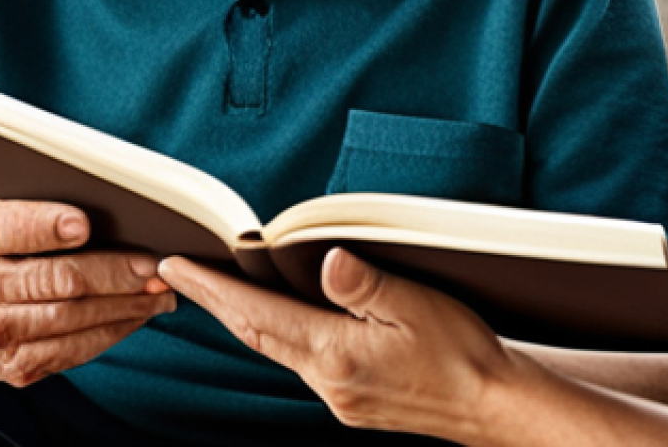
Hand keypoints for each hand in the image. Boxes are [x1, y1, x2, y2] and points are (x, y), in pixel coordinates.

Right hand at [0, 200, 175, 406]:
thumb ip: (33, 208)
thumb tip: (105, 209)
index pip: (11, 229)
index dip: (48, 225)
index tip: (84, 222)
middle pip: (57, 280)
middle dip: (115, 272)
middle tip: (157, 263)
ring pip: (73, 320)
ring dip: (126, 306)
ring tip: (162, 290)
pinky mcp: (11, 368)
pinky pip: (73, 351)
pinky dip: (113, 331)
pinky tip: (139, 314)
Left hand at [159, 248, 514, 443]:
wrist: (489, 405)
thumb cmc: (460, 350)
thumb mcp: (416, 303)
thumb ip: (364, 283)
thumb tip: (326, 261)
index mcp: (337, 355)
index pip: (259, 315)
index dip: (214, 289)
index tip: (179, 266)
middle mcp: (327, 381)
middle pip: (254, 335)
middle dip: (213, 301)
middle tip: (178, 272)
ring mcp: (336, 396)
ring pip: (274, 349)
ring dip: (241, 318)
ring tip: (216, 289)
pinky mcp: (349, 401)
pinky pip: (298, 361)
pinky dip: (274, 334)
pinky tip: (276, 319)